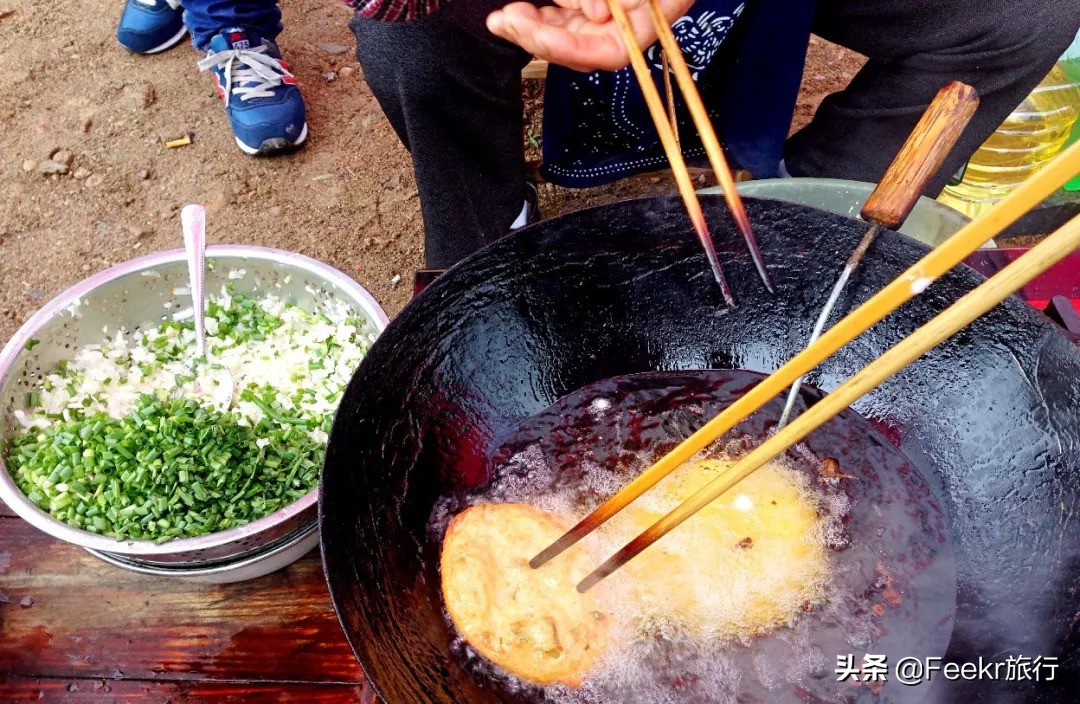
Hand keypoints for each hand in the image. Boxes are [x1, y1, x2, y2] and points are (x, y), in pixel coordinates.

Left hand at [486, 0, 694, 72]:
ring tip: (501, 19)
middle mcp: (622, 32)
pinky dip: (536, 18)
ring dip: (528, 30)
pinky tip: (515, 13)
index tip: (542, 36)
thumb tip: (596, 13)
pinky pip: (558, 20)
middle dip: (538, 38)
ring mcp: (601, 24)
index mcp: (646, 25)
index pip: (609, 54)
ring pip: (560, 37)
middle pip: (576, 51)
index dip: (572, 49)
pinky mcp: (585, 12)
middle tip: (509, 21)